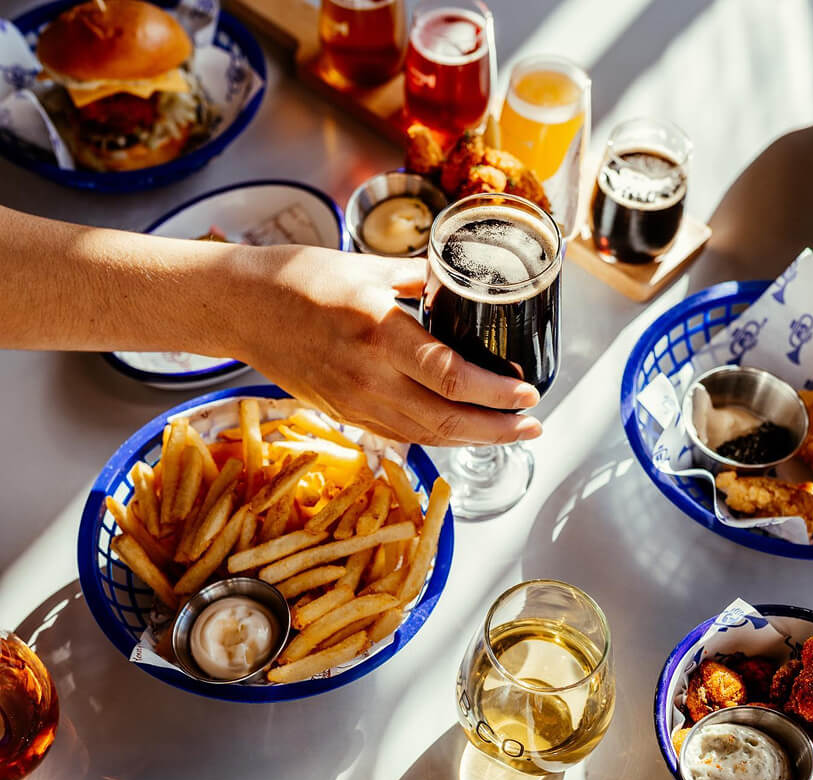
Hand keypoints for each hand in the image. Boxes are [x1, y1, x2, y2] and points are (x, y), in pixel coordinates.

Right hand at [228, 245, 543, 445]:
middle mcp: (368, 377)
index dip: (495, 393)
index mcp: (380, 332)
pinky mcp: (343, 415)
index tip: (528, 393)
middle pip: (446, 420)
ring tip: (508, 434)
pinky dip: (436, 440)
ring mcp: (354, 403)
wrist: (240, 309)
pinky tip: (459, 435)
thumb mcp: (367, 266)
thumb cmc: (299, 279)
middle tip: (532, 425)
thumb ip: (420, 279)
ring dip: (473, 441)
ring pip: (426, 437)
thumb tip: (458, 283)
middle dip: (497, 429)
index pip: (451, 376)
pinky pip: (399, 437)